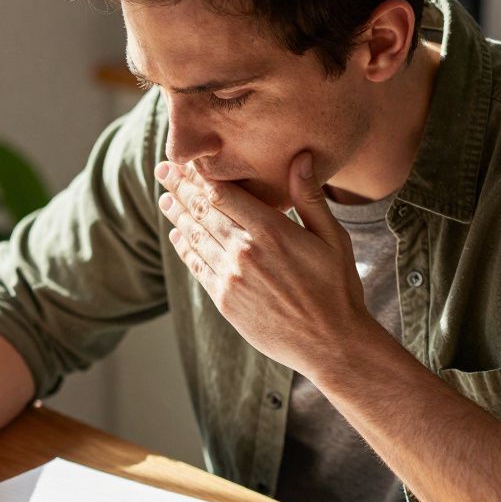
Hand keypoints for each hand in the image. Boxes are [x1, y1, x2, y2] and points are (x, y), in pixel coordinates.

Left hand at [155, 152, 376, 378]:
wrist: (330, 344)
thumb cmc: (337, 288)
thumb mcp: (333, 238)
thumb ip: (310, 198)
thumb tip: (301, 157)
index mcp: (272, 231)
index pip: (224, 193)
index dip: (201, 175)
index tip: (185, 161)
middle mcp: (246, 252)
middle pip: (204, 211)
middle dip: (181, 189)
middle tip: (163, 171)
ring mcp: (232, 278)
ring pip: (196, 237)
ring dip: (178, 216)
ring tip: (165, 199)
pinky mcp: (225, 300)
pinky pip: (197, 267)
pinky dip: (184, 248)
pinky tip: (177, 235)